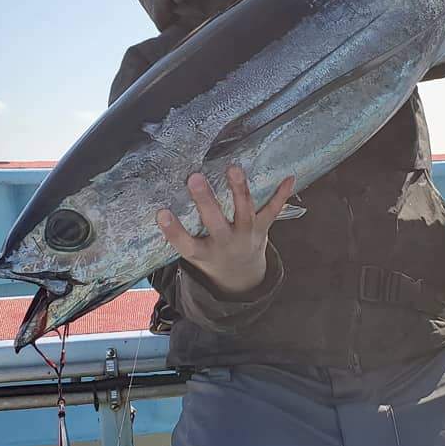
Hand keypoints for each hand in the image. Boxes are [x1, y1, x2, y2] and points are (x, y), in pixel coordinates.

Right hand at [157, 165, 294, 296]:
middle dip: (206, 201)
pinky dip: (282, 195)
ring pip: (244, 213)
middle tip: (195, 178)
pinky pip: (273, 212)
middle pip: (215, 224)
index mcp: (203, 253)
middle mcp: (225, 245)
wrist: (241, 276)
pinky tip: (289, 177)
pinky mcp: (262, 229)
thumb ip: (180, 230)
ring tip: (233, 169)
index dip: (173, 230)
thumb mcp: (193, 251)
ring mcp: (246, 236)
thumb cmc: (209, 255)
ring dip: (240, 191)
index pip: (185, 244)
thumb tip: (155, 198)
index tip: (161, 213)